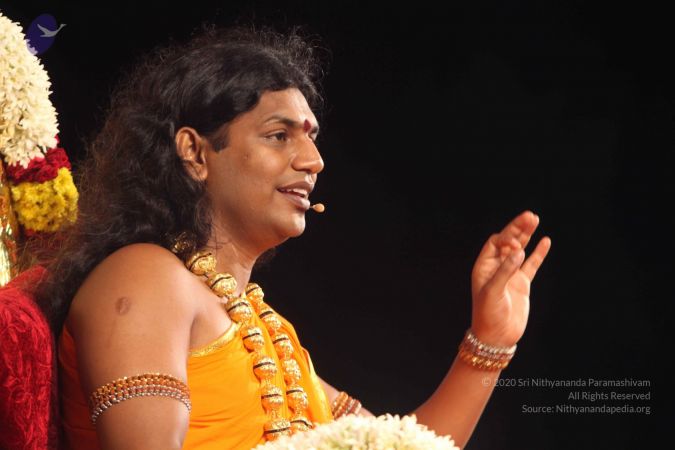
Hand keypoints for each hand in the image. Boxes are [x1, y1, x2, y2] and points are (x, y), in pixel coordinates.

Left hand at [470, 211, 550, 346]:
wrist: (496, 337)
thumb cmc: (488, 314)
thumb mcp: (493, 291)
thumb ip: (505, 270)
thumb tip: (519, 251)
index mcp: (484, 266)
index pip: (496, 243)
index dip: (507, 237)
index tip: (518, 238)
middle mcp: (496, 267)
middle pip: (509, 242)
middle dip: (518, 229)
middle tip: (531, 216)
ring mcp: (510, 274)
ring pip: (520, 250)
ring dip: (527, 236)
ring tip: (536, 219)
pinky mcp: (522, 283)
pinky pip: (532, 264)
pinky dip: (538, 253)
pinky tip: (545, 241)